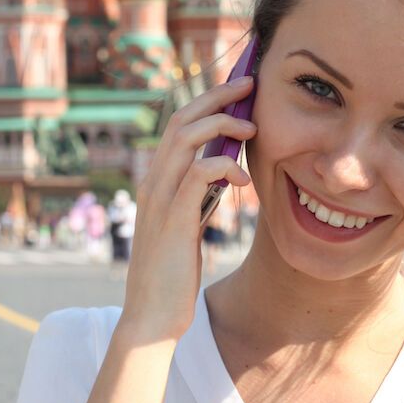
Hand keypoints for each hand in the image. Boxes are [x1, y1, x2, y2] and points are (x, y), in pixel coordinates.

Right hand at [123, 77, 256, 340]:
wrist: (151, 317)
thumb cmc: (172, 276)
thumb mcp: (187, 225)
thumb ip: (197, 197)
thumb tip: (221, 172)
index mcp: (156, 182)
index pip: (178, 124)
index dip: (207, 101)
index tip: (238, 90)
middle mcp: (153, 182)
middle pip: (181, 119)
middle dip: (216, 96)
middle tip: (249, 85)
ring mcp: (159, 199)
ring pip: (186, 138)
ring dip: (222, 125)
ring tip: (252, 129)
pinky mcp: (173, 219)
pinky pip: (198, 174)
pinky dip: (223, 166)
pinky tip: (242, 179)